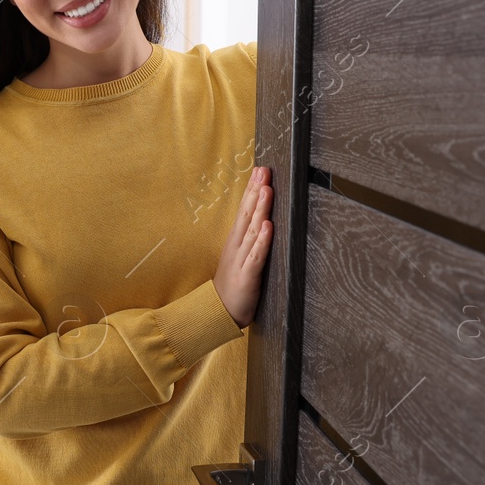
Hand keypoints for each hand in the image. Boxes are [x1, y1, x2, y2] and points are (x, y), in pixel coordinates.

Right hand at [213, 166, 274, 327]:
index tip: (260, 170)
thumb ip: (250, 241)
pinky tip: (267, 227)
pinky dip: (262, 241)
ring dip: (260, 209)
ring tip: (267, 190)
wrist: (217, 313)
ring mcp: (241, 260)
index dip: (252, 190)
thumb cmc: (232, 286)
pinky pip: (256, 256)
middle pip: (247, 214)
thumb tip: (262, 221)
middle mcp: (237, 246)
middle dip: (256, 191)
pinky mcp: (247, 276)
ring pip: (252, 230)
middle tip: (263, 170)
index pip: (245, 210)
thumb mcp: (240, 258)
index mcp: (236, 241)